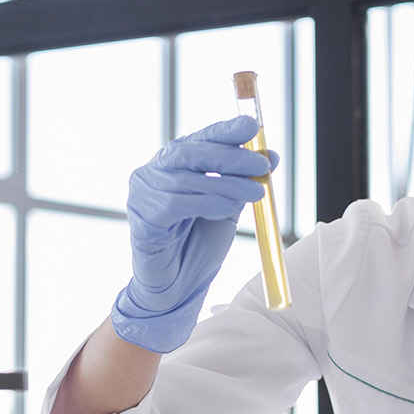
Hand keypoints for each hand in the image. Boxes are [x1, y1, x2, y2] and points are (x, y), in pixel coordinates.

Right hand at [110, 116, 277, 352]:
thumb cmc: (198, 244)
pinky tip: (225, 210)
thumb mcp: (227, 207)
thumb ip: (242, 182)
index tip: (252, 126)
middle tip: (262, 166)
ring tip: (255, 193)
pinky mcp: (142, 217)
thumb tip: (270, 155)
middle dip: (231, 156)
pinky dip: (205, 203)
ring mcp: (143, 193)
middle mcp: (155, 171)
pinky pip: (176, 204)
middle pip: (192, 152)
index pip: (201, 138)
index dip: (226, 130)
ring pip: (187, 179)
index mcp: (176, 163)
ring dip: (226, 185)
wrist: (177, 286)